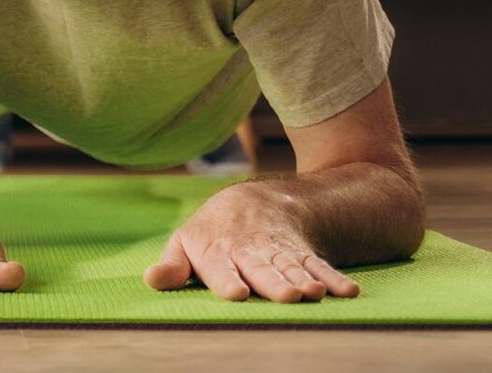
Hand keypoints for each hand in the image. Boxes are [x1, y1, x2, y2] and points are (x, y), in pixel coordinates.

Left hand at [145, 180, 359, 301]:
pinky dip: (333, 277)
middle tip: (288, 296)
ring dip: (305, 279)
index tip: (237, 294)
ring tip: (314, 293)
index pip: (220, 268)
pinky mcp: (301, 252)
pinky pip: (319, 264)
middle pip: (261, 268)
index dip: (227, 280)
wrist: (252, 201)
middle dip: (274, 282)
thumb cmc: (211, 234)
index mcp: (215, 251)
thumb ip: (173, 267)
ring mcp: (277, 250)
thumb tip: (151, 280)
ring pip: (291, 266)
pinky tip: (347, 292)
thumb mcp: (186, 244)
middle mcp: (249, 251)